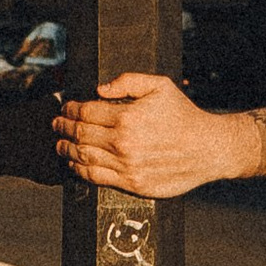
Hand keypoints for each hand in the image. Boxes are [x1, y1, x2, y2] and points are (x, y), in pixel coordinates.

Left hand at [53, 73, 259, 199]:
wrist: (208, 148)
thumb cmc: (184, 115)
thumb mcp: (160, 86)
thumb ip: (128, 81)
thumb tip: (99, 88)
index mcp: (127, 117)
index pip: (86, 112)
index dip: (70, 109)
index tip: (65, 107)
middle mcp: (123, 142)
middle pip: (80, 134)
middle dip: (63, 127)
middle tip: (56, 124)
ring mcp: (127, 166)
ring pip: (83, 157)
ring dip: (66, 149)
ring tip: (59, 144)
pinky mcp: (132, 183)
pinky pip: (96, 178)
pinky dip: (79, 170)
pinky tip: (73, 164)